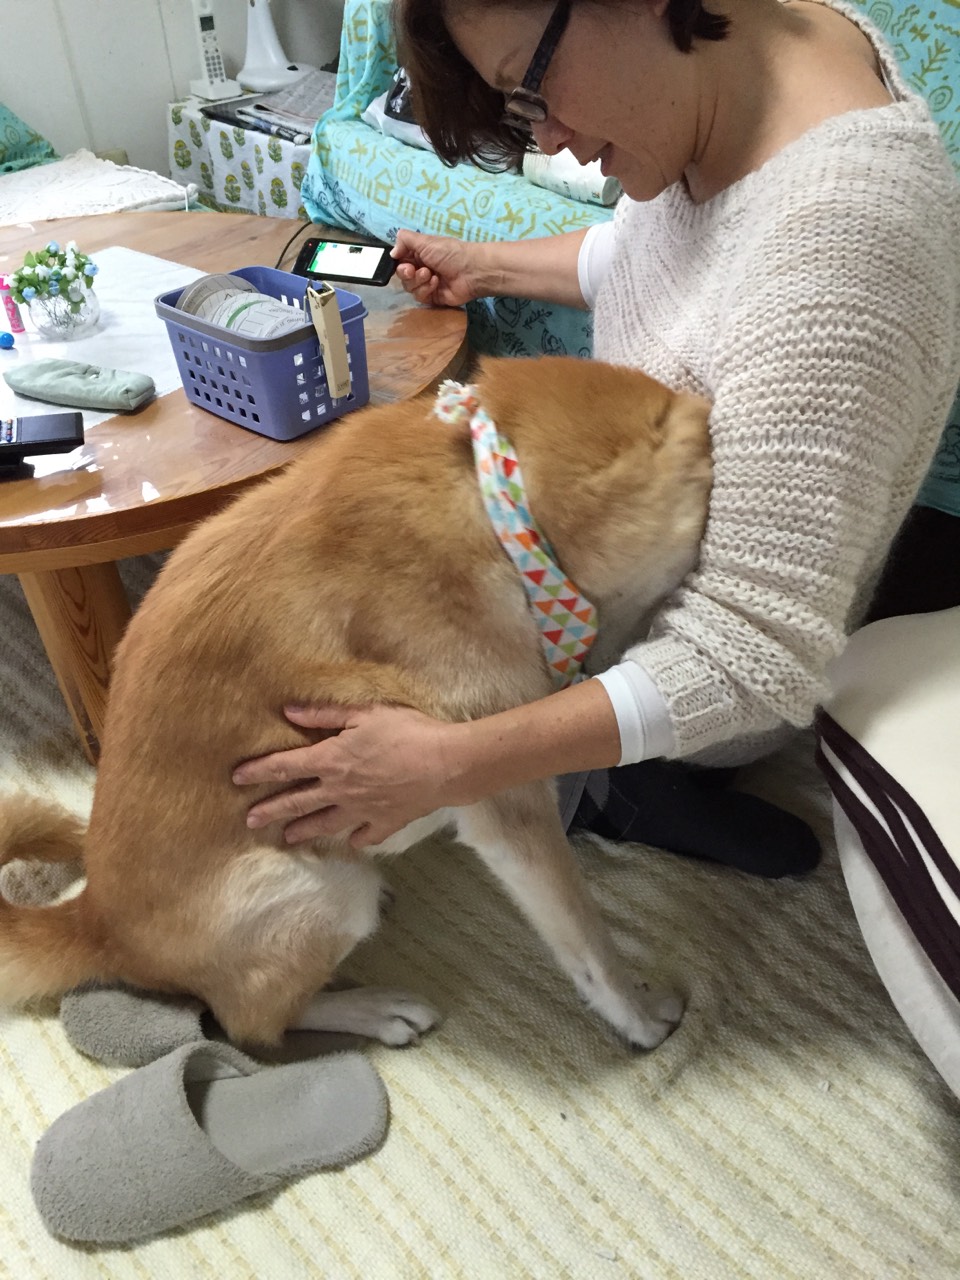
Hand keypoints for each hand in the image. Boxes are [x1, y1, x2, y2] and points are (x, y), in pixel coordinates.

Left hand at [232, 704, 466, 847]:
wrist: (444, 765)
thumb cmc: (405, 732)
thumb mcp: (364, 713)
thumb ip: (325, 713)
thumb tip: (289, 711)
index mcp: (331, 760)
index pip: (285, 766)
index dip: (259, 771)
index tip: (237, 778)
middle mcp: (340, 790)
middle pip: (298, 802)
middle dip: (271, 810)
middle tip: (248, 821)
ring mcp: (361, 810)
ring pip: (325, 824)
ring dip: (304, 830)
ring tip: (287, 838)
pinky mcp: (385, 822)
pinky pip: (365, 835)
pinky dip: (356, 839)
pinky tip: (351, 841)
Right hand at [390, 230, 486, 307]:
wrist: (471, 271)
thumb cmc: (450, 252)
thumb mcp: (425, 240)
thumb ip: (405, 241)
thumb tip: (392, 252)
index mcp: (418, 254)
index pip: (399, 261)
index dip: (397, 264)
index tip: (400, 262)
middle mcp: (420, 268)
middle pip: (402, 276)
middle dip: (406, 274)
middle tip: (413, 270)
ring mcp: (426, 284)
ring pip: (409, 288)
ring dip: (418, 281)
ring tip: (431, 274)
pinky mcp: (432, 297)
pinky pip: (419, 297)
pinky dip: (426, 289)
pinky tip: (436, 283)